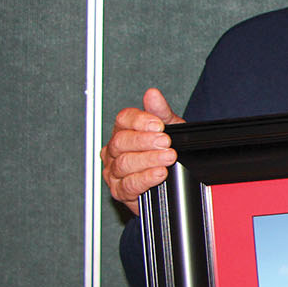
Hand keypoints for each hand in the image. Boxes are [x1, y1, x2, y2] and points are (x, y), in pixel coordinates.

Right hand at [100, 88, 183, 213]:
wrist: (173, 182)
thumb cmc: (166, 151)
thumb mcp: (170, 129)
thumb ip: (161, 112)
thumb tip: (153, 94)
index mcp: (124, 131)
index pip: (123, 120)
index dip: (140, 121)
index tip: (158, 125)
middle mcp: (115, 150)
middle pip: (121, 141)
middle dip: (145, 141)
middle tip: (165, 142)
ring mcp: (114, 171)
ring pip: (124, 163)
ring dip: (148, 160)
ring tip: (167, 158)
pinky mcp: (120, 191)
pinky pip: (129, 184)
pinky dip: (145, 178)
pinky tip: (159, 174)